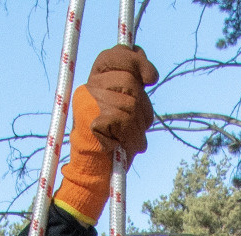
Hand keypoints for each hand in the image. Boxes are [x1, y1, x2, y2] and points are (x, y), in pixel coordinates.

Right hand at [56, 45, 157, 222]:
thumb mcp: (125, 110)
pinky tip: (126, 146)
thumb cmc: (113, 145)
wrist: (94, 176)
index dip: (135, 60)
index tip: (151, 77)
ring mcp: (88, 103)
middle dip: (142, 104)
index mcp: (94, 83)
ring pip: (130, 101)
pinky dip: (132, 136)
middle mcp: (88, 89)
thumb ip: (132, 85)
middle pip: (128, 80)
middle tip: (138, 124)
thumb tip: (143, 60)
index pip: (113, 56)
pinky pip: (125, 119)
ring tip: (130, 140)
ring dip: (138, 125)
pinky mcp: (92, 118)